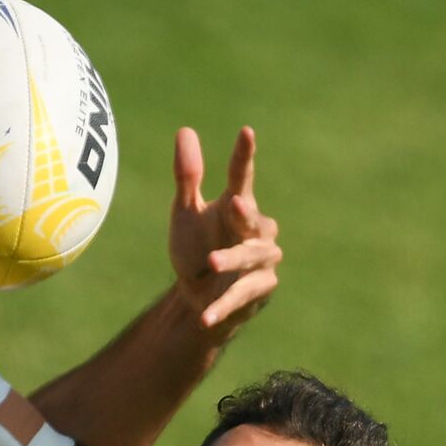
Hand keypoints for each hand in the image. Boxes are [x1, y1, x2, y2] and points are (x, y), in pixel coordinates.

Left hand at [168, 127, 281, 333]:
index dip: (244, 155)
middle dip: (246, 213)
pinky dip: (222, 306)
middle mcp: (255, 231)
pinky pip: (240, 296)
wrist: (196, 298)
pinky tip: (204, 315)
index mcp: (236, 207)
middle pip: (254, 220)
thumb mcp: (185, 213)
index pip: (241, 177)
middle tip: (234, 203)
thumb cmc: (195, 248)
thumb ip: (188, 177)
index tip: (246, 132)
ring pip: (251, 258)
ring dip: (231, 260)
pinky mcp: (258, 291)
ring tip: (210, 263)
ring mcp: (260, 262)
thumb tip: (185, 130)